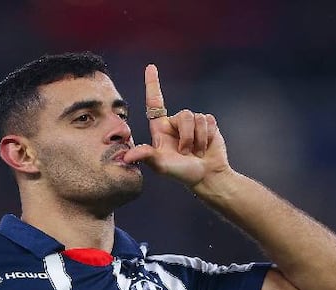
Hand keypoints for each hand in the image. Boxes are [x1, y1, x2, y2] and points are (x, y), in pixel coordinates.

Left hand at [123, 64, 230, 188]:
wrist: (206, 177)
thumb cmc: (181, 173)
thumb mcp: (161, 166)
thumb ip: (146, 157)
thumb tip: (126, 157)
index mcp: (161, 129)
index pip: (154, 102)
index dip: (152, 84)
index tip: (150, 67)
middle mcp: (175, 123)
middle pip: (183, 115)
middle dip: (187, 136)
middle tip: (186, 153)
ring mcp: (193, 123)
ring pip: (197, 118)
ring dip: (199, 139)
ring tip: (197, 152)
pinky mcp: (208, 124)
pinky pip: (209, 121)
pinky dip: (209, 136)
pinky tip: (207, 146)